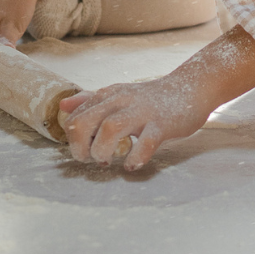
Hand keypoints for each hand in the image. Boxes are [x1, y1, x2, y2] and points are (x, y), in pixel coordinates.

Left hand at [60, 78, 211, 170]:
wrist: (190, 88)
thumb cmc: (151, 98)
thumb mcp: (118, 94)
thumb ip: (90, 100)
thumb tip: (63, 105)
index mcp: (109, 95)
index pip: (76, 117)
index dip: (74, 140)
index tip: (86, 150)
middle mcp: (122, 101)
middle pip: (85, 121)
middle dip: (81, 147)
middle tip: (92, 158)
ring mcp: (142, 112)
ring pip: (110, 129)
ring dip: (103, 151)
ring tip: (109, 161)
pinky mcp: (162, 124)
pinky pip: (145, 143)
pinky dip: (135, 158)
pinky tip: (133, 165)